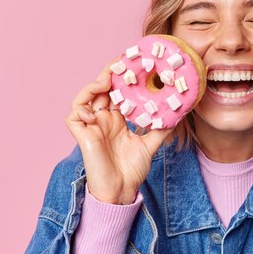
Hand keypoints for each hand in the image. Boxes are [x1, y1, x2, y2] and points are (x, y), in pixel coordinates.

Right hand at [65, 55, 171, 203]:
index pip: (117, 92)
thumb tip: (178, 112)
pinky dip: (81, 109)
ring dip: (93, 86)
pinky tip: (95, 110)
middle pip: (101, 89)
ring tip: (106, 80)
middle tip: (120, 63)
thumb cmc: (132, 170)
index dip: (121, 77)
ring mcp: (91, 126)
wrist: (122, 190)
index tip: (132, 62)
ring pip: (84, 98)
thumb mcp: (151, 144)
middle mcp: (103, 119)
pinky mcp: (82, 136)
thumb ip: (161, 127)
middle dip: (108, 74)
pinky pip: (74, 116)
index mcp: (117, 119)